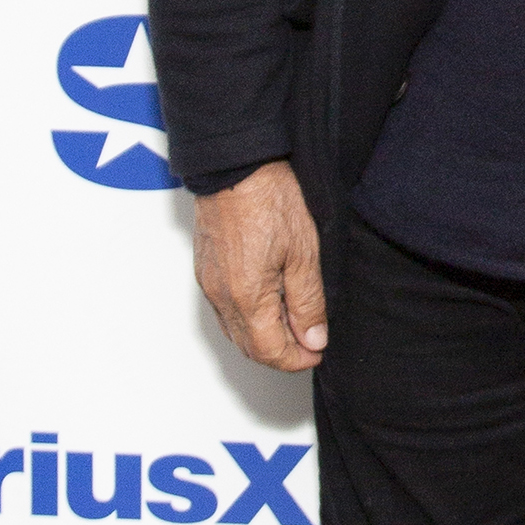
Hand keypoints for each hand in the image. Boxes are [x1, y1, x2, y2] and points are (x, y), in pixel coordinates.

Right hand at [192, 161, 327, 371]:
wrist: (236, 165)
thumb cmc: (270, 199)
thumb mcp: (305, 254)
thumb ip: (308, 303)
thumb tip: (313, 339)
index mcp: (246, 297)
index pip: (270, 351)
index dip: (297, 359)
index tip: (318, 351)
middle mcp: (221, 296)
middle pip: (249, 347)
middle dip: (281, 354)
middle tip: (310, 343)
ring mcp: (209, 283)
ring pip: (235, 330)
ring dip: (264, 337)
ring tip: (293, 323)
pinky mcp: (205, 269)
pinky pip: (224, 310)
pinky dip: (248, 318)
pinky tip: (269, 302)